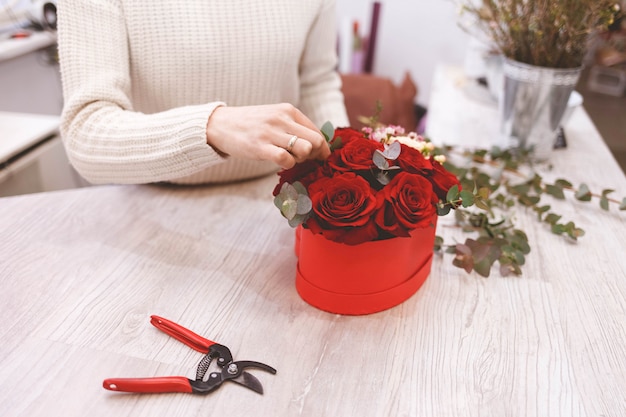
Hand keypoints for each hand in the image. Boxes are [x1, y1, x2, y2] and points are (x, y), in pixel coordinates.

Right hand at [205, 103, 329, 168]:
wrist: (220, 124)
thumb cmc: (251, 124)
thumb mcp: (275, 117)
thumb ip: (294, 126)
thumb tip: (317, 144)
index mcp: (288, 110)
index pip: (317, 131)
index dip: (321, 148)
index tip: (318, 157)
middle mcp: (282, 119)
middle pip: (316, 141)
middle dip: (316, 155)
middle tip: (306, 161)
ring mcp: (271, 133)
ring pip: (305, 149)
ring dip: (302, 160)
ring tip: (291, 159)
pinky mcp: (260, 147)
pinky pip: (286, 159)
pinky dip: (288, 164)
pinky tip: (280, 162)